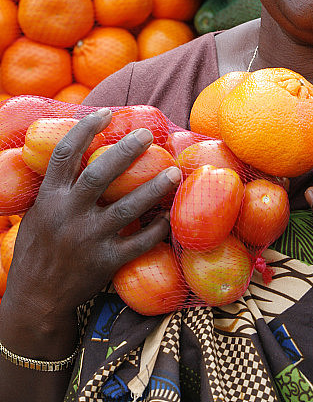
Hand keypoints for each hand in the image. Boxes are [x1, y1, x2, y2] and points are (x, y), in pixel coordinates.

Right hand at [4, 108, 181, 322]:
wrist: (36, 301)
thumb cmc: (38, 251)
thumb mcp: (37, 214)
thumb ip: (57, 188)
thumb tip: (80, 153)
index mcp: (49, 199)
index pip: (65, 154)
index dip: (85, 129)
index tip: (106, 113)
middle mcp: (68, 215)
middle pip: (101, 174)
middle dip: (127, 150)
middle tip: (148, 135)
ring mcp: (88, 240)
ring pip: (128, 208)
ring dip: (154, 188)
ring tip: (174, 171)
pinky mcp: (106, 262)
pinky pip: (139, 242)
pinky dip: (158, 228)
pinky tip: (171, 215)